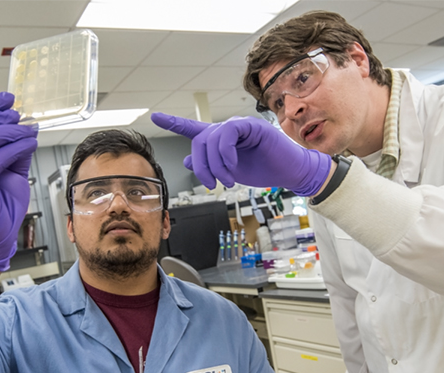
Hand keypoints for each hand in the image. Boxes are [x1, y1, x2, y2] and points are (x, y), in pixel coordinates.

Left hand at [151, 113, 331, 195]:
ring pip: (212, 139)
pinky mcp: (251, 126)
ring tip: (227, 180)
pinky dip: (225, 152)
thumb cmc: (263, 169)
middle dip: (202, 167)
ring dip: (216, 165)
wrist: (289, 172)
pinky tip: (232, 165)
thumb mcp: (230, 170)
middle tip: (212, 184)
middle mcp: (227, 129)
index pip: (193, 128)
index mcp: (220, 140)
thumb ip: (209, 163)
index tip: (154, 116)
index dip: (173, 122)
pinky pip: (228, 133)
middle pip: (200, 141)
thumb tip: (187, 158)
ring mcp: (239, 125)